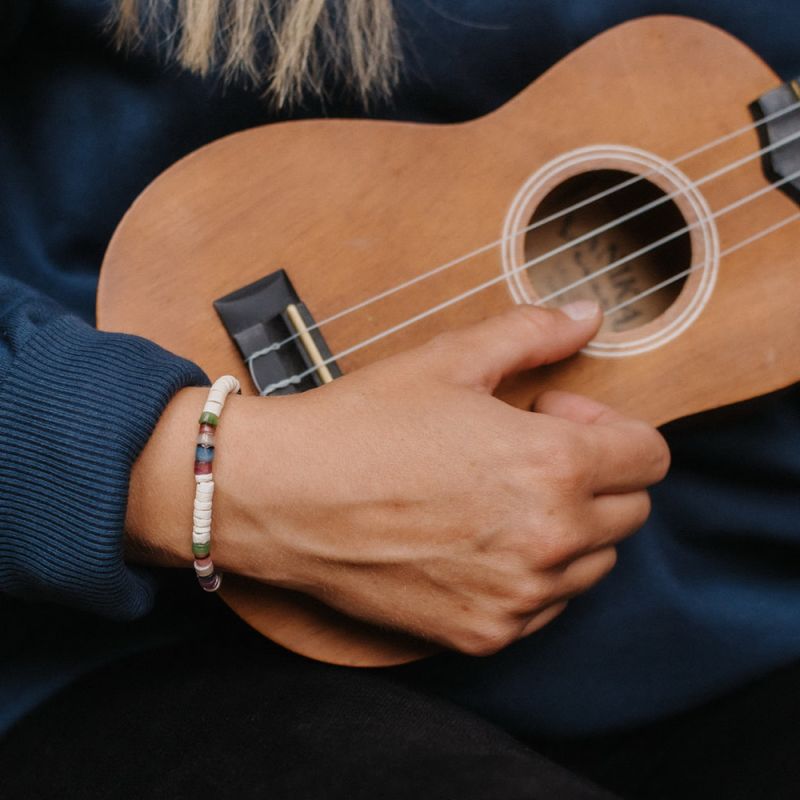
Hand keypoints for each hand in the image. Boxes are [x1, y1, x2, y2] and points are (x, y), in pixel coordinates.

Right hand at [127, 302, 669, 655]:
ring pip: (593, 564)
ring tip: (497, 497)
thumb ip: (533, 333)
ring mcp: (517, 597)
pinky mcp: (482, 634)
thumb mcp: (449, 360)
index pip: (650, 458)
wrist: (279, 496)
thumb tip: (588, 314)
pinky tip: (475, 542)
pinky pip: (544, 607)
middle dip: (593, 475)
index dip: (608, 427)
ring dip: (567, 527)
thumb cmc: (360, 424)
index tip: (551, 416)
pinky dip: (530, 576)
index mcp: (553, 466)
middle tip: (521, 452)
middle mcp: (548, 541)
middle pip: (630, 512)